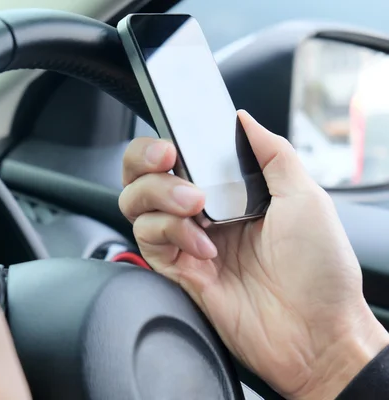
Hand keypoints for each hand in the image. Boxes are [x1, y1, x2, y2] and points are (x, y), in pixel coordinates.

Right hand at [119, 110, 388, 399]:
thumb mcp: (305, 197)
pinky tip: (206, 248)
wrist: (316, 333)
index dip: (163, 143)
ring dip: (160, 195)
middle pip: (142, 176)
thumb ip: (272, 152)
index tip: (172, 141)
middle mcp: (202, 213)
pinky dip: (172, 234)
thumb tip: (242, 120)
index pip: (178, 157)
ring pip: (136, 203)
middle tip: (167, 159)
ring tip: (196, 205)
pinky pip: (149, 239)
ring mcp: (186, 241)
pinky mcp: (177, 270)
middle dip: (144, 161)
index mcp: (229, 191)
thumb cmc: (320, 270)